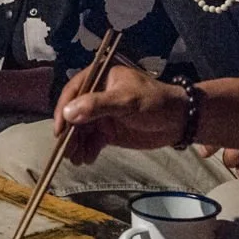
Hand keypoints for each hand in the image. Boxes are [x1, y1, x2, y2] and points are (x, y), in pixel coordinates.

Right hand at [55, 59, 186, 164]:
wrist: (179, 121)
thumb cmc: (155, 103)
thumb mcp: (127, 101)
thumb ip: (98, 105)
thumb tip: (69, 113)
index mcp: (100, 78)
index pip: (74, 91)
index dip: (63, 109)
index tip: (59, 129)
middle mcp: (97, 95)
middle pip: (74, 113)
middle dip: (69, 133)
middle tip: (66, 150)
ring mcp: (102, 114)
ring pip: (81, 130)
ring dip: (76, 144)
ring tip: (76, 159)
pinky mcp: (108, 131)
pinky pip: (92, 141)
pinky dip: (87, 150)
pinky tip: (87, 159)